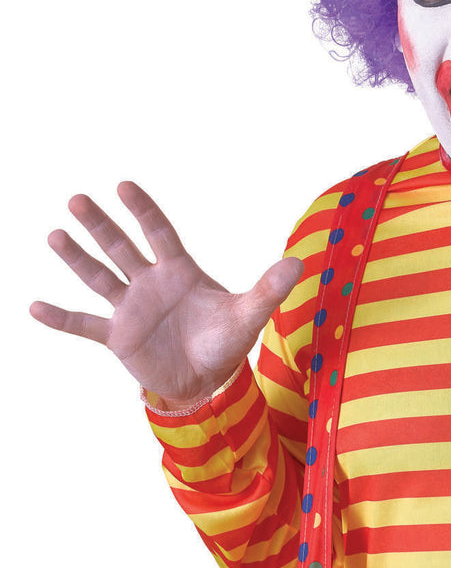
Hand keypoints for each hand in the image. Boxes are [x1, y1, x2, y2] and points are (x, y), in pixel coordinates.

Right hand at [30, 182, 303, 406]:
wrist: (208, 382)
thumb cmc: (227, 342)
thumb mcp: (249, 315)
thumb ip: (269, 289)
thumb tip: (299, 263)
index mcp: (180, 271)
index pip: (159, 232)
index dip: (143, 210)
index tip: (124, 185)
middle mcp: (150, 283)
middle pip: (121, 247)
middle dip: (100, 225)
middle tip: (78, 200)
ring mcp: (131, 309)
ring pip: (99, 277)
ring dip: (77, 258)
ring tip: (54, 235)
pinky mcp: (119, 337)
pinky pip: (85, 325)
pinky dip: (61, 318)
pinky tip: (35, 307)